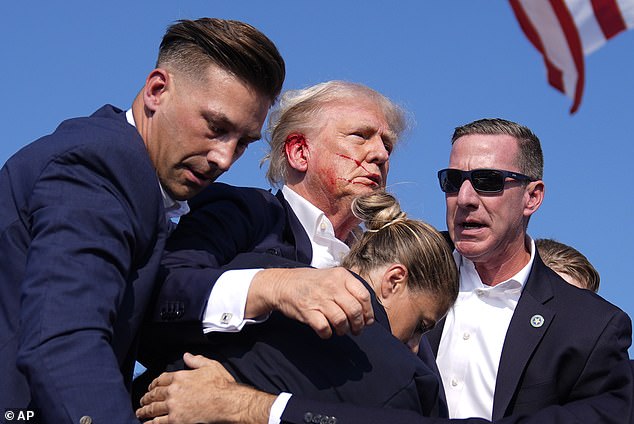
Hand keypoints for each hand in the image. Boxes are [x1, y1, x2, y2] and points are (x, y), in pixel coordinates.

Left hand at [136, 353, 274, 423]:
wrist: (227, 402)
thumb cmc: (221, 385)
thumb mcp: (211, 366)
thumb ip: (196, 360)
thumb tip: (187, 355)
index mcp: (180, 377)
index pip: (161, 379)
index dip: (154, 383)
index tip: (151, 386)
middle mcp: (173, 391)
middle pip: (154, 394)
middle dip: (147, 397)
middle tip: (143, 400)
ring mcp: (173, 406)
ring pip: (153, 408)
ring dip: (145, 410)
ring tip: (140, 412)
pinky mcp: (175, 420)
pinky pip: (157, 422)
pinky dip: (150, 423)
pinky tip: (146, 423)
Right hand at [247, 267, 373, 337]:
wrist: (282, 284)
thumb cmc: (310, 283)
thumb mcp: (331, 276)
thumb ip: (348, 288)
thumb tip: (366, 310)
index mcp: (341, 276)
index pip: (363, 295)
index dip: (368, 312)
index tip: (367, 320)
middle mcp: (331, 286)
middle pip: (354, 310)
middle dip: (358, 325)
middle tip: (356, 330)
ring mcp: (319, 299)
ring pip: (342, 321)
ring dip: (344, 330)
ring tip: (341, 331)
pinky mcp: (307, 311)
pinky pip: (324, 328)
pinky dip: (328, 334)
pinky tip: (327, 331)